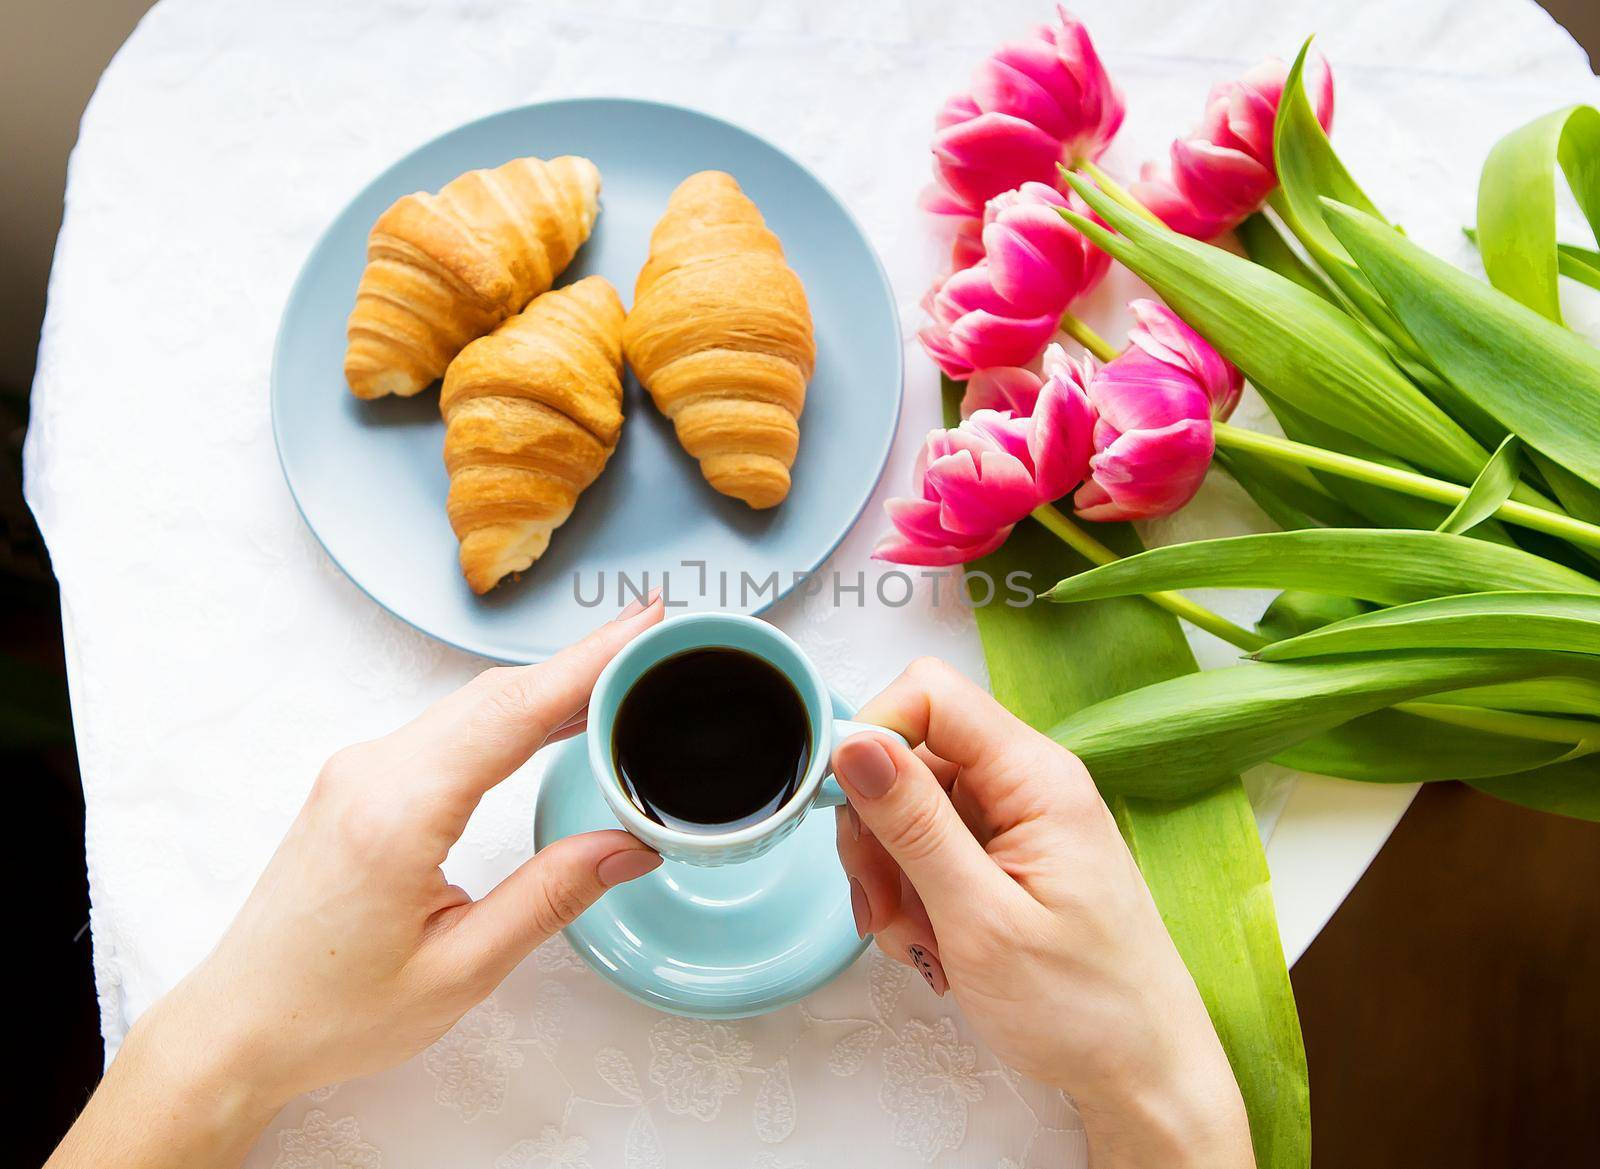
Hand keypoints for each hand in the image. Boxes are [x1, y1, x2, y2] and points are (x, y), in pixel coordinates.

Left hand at [49, 597, 665, 1168]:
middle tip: (656, 635)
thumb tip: (631, 845)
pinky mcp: (359, 782)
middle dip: (581, 660)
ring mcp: (360, 770)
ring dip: (547, 684)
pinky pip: (448, 727)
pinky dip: (510, 711)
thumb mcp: (460, 969)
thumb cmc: (334, 1012)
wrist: (238, 1026)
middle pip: (495, 694)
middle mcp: (373, 772)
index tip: (646, 623)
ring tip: (621, 669)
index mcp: (398, 813)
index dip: (588, 663)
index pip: (513, 713)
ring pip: (471, 705)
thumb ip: (550, 897)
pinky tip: (551, 715)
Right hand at [833, 658, 1251, 1168]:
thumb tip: (856, 744)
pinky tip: (939, 947)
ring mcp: (1017, 822)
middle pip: (910, 758)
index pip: (930, 694)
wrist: (1143, 1073)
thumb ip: (914, 825)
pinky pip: (931, 851)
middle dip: (878, 832)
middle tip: (883, 907)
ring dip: (894, 878)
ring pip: (910, 811)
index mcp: (1035, 778)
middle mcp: (1028, 785)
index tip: (843, 804)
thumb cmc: (1085, 1008)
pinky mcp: (1007, 858)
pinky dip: (915, 899)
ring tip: (924, 943)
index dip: (873, 735)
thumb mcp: (980, 919)